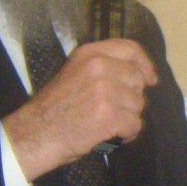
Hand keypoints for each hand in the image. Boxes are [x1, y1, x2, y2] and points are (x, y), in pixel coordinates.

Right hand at [2, 38, 157, 180]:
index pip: (130, 49)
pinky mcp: (109, 115)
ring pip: (138, 105)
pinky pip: (135, 125)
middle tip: (114, 109)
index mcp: (90, 54)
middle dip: (131, 98)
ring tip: (108, 123)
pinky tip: (113, 136)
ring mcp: (105, 90)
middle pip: (138, 80)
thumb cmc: (55, 107)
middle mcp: (99, 67)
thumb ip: (103, 67)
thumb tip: (139, 74)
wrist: (36, 133)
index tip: (150, 78)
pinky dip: (127, 134)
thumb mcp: (75, 72)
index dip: (145, 64)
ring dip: (128, 117)